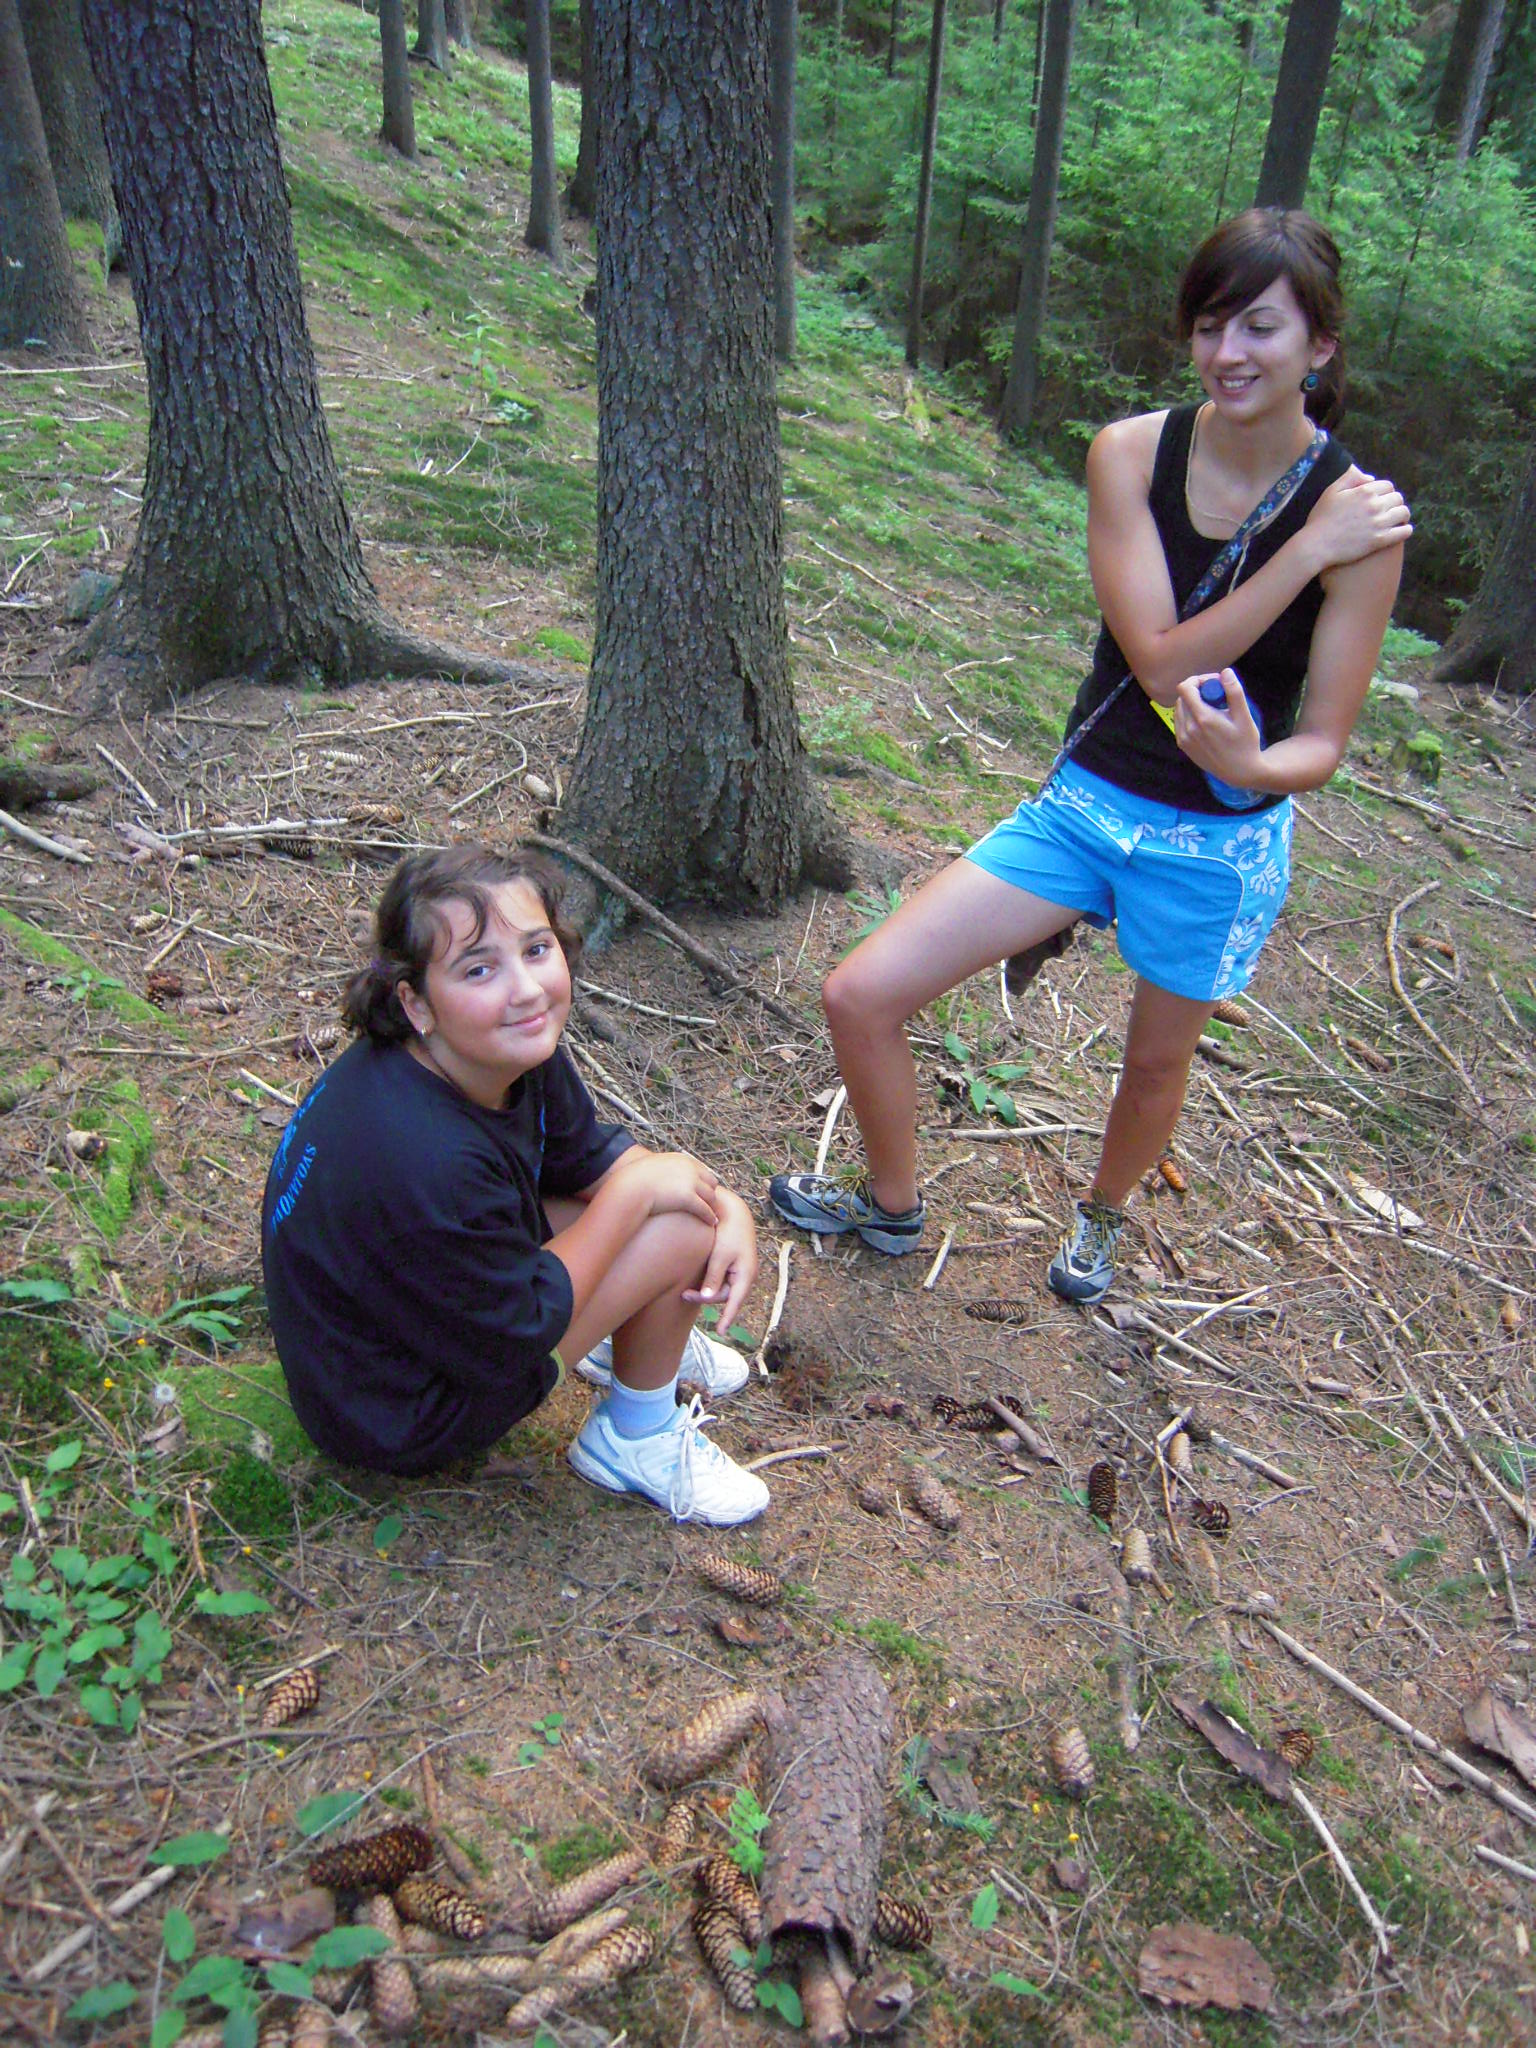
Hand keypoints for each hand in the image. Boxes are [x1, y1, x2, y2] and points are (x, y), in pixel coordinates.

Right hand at [606, 1149, 721, 1226]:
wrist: (631, 1188)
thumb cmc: (636, 1181)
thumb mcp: (651, 1169)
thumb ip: (661, 1170)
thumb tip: (659, 1172)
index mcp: (682, 1160)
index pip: (702, 1171)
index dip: (704, 1183)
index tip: (704, 1193)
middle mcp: (690, 1169)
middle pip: (711, 1182)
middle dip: (710, 1194)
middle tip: (710, 1205)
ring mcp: (691, 1183)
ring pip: (711, 1197)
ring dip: (712, 1206)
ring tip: (712, 1216)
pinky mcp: (688, 1198)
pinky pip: (705, 1209)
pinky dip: (709, 1216)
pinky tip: (710, 1223)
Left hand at [683, 1188, 757, 1333]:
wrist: (733, 1211)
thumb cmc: (727, 1232)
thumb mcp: (719, 1255)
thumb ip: (713, 1277)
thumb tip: (708, 1297)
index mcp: (745, 1274)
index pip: (735, 1302)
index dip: (728, 1318)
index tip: (720, 1331)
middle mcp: (746, 1275)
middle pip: (725, 1296)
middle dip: (706, 1298)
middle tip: (684, 1295)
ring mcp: (741, 1270)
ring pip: (723, 1289)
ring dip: (707, 1290)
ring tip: (687, 1291)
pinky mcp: (734, 1264)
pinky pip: (723, 1280)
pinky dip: (710, 1283)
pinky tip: (698, 1283)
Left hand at [1174, 668, 1263, 782]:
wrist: (1239, 772)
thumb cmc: (1245, 743)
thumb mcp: (1244, 717)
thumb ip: (1234, 692)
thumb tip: (1225, 672)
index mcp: (1202, 719)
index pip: (1185, 688)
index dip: (1198, 680)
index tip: (1214, 683)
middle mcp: (1188, 728)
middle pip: (1183, 697)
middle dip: (1197, 691)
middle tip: (1216, 696)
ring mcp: (1183, 738)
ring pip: (1180, 709)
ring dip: (1192, 703)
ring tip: (1213, 710)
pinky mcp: (1183, 745)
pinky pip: (1180, 722)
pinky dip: (1189, 716)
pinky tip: (1206, 722)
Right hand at [1303, 471, 1411, 571]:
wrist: (1316, 545)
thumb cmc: (1320, 518)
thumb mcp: (1331, 491)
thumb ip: (1350, 477)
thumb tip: (1371, 478)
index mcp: (1365, 491)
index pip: (1388, 485)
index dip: (1386, 491)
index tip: (1382, 498)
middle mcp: (1374, 505)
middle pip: (1398, 498)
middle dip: (1395, 502)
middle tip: (1390, 509)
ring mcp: (1378, 523)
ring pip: (1403, 513)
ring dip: (1402, 515)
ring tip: (1397, 520)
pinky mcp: (1379, 541)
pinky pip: (1403, 532)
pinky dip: (1406, 530)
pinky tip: (1402, 531)